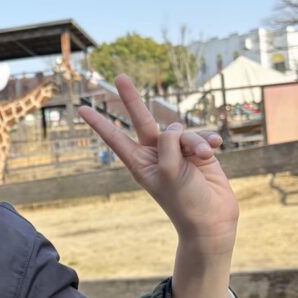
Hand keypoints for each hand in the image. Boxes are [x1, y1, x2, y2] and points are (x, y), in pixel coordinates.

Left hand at [77, 75, 238, 252]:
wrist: (212, 220)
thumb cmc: (185, 201)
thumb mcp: (168, 170)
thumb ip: (167, 142)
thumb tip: (174, 126)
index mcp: (139, 163)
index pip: (115, 138)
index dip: (100, 123)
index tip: (82, 110)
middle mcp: (156, 154)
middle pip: (142, 120)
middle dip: (132, 99)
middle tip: (119, 76)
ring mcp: (177, 153)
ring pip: (182, 131)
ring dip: (194, 141)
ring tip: (202, 157)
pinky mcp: (198, 153)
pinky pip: (201, 135)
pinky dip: (207, 140)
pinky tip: (215, 148)